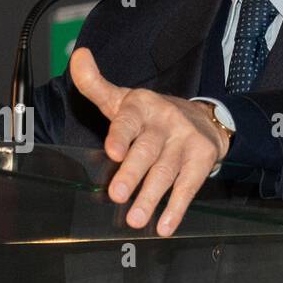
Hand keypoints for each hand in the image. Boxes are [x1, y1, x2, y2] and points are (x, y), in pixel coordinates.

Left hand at [69, 47, 229, 236]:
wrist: (205, 117)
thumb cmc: (150, 115)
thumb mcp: (123, 99)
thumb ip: (95, 85)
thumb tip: (77, 56)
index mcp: (140, 107)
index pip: (128, 121)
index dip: (121, 135)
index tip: (113, 151)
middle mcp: (164, 123)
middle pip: (147, 151)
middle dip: (132, 174)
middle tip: (116, 194)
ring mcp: (185, 141)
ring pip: (166, 172)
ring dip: (151, 197)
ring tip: (135, 219)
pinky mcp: (202, 159)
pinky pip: (188, 186)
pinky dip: (176, 208)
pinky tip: (164, 225)